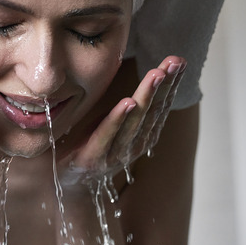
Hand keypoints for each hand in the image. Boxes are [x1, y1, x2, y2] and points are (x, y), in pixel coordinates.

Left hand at [59, 56, 186, 187]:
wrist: (66, 183)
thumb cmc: (91, 145)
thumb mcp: (114, 123)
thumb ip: (131, 107)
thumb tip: (145, 75)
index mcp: (142, 136)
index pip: (160, 106)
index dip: (171, 84)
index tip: (179, 61)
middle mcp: (133, 145)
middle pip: (152, 111)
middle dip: (165, 85)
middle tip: (174, 63)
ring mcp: (114, 154)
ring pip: (134, 121)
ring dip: (146, 96)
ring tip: (156, 75)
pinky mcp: (92, 158)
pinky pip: (106, 136)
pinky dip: (118, 119)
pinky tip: (128, 102)